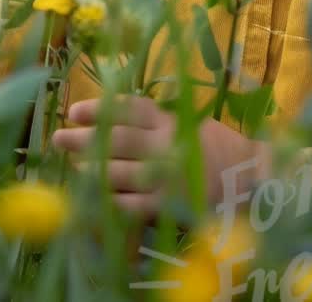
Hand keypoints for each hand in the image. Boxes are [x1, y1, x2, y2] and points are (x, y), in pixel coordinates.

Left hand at [52, 93, 269, 218]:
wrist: (253, 178)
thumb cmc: (219, 149)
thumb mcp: (191, 123)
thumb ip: (160, 122)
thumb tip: (118, 117)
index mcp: (171, 120)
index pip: (129, 108)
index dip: (99, 108)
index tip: (75, 110)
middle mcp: (165, 143)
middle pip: (116, 137)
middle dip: (84, 138)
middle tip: (58, 137)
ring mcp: (166, 174)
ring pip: (118, 171)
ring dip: (92, 171)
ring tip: (75, 169)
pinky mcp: (169, 204)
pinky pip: (132, 203)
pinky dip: (112, 201)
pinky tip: (98, 200)